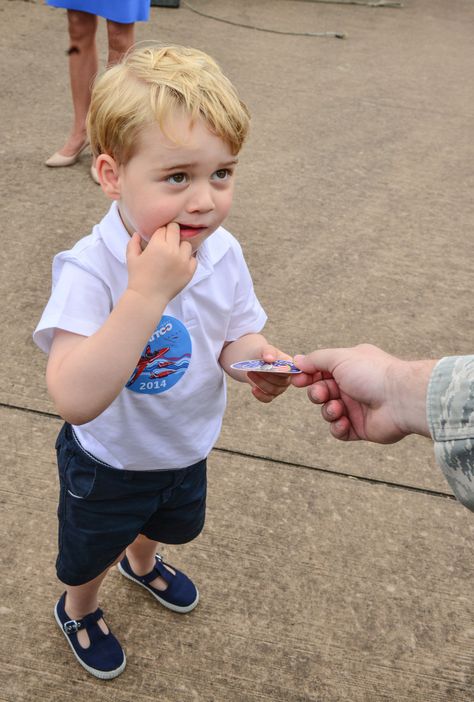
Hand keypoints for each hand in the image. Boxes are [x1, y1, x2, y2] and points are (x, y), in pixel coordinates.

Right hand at [126, 223, 196, 305]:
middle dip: (171, 234)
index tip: (157, 238)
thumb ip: (133, 243)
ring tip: (173, 254)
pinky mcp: (190, 271)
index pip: (163, 228)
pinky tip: (179, 263)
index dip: (160, 232)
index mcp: (158, 245)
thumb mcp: (131, 258)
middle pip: (176, 230)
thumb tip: (137, 234)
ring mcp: (183, 261)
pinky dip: (187, 259)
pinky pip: (193, 258)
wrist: (148, 297)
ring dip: (180, 246)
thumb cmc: (138, 277)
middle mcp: (172, 251)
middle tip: (166, 242)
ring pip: (186, 244)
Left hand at [247, 345, 292, 403]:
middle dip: (267, 376)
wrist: (251, 361)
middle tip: (254, 368)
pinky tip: (253, 389)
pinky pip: (267, 399)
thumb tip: (270, 359)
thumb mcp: (264, 349)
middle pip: (281, 382)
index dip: (280, 371)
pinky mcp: (271, 395)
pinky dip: (260, 395)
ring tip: (250, 373)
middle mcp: (288, 378)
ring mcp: (280, 388)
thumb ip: (268, 351)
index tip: (269, 366)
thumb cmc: (261, 353)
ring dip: (260, 382)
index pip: (290, 372)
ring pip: (273, 390)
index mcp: (291, 366)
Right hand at [292, 344, 434, 442]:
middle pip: (322, 392)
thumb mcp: (340, 358)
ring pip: (328, 411)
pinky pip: (339, 430)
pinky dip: (338, 427)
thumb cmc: (373, 374)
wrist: (400, 399)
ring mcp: (357, 408)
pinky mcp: (360, 428)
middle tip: (323, 394)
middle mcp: (353, 386)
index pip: (321, 371)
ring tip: (338, 409)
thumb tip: (297, 360)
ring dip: (328, 410)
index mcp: (350, 367)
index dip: (308, 375)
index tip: (297, 380)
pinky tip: (344, 422)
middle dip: (318, 394)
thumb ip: (316, 360)